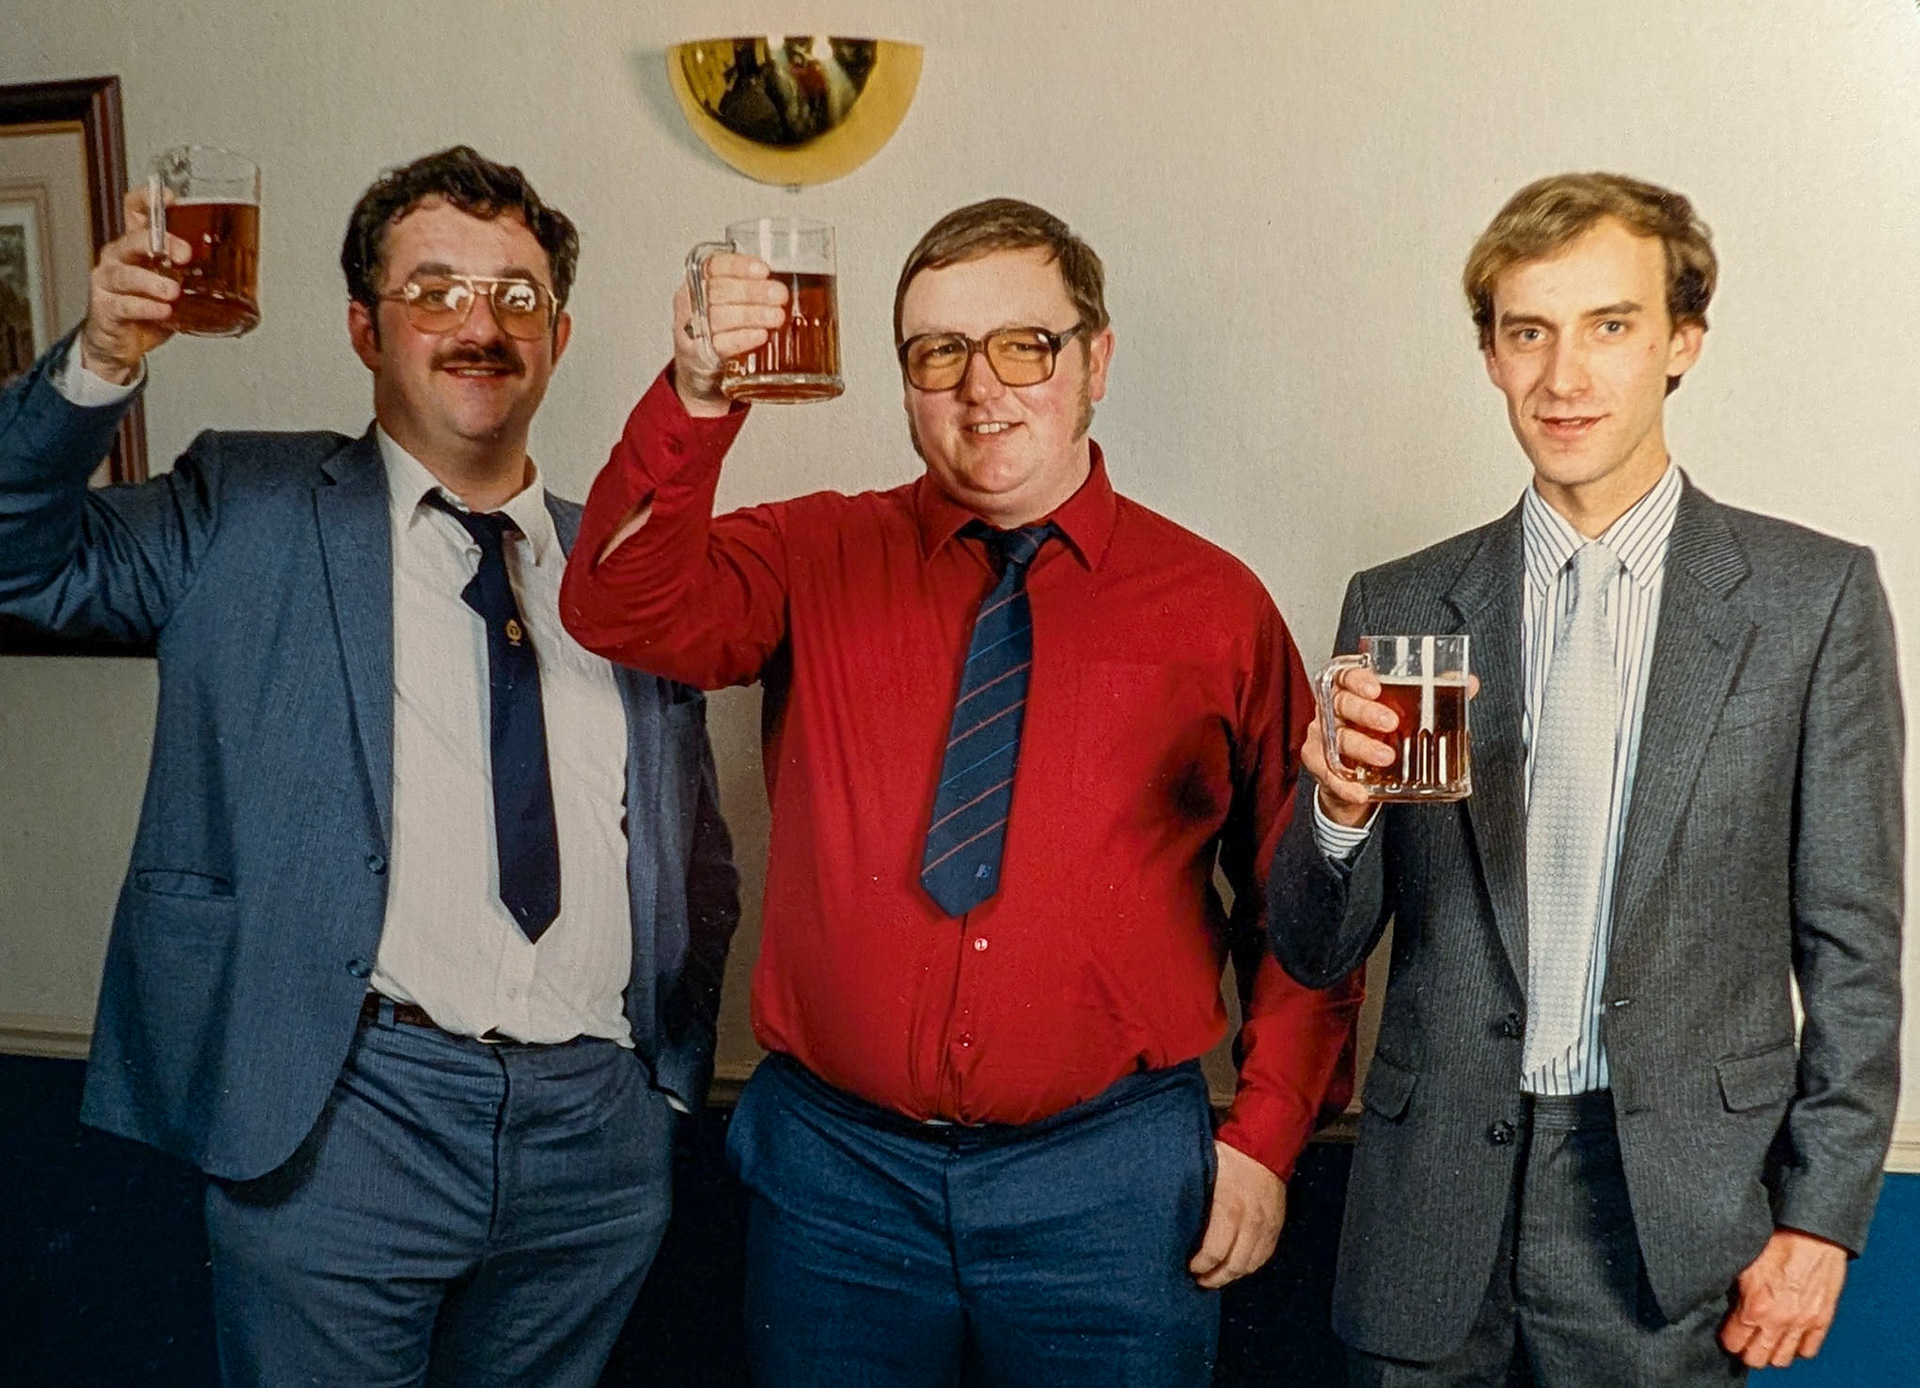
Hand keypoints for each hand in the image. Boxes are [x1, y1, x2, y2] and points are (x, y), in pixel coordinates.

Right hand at [78, 187, 189, 384]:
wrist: (123, 342)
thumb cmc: (150, 308)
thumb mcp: (176, 285)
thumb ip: (197, 273)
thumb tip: (240, 268)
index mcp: (137, 246)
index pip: (136, 211)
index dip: (149, 199)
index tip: (171, 197)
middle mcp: (120, 258)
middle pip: (134, 239)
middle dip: (160, 243)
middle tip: (184, 254)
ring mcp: (109, 282)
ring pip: (126, 274)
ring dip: (153, 282)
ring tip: (173, 292)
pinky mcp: (107, 308)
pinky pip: (125, 305)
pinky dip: (146, 307)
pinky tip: (163, 310)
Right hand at [673, 251, 786, 415]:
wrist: (701, 370)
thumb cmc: (722, 329)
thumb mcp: (731, 301)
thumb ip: (752, 288)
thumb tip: (795, 281)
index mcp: (699, 280)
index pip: (713, 265)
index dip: (738, 265)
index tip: (764, 269)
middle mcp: (691, 301)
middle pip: (719, 291)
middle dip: (753, 292)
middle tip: (781, 295)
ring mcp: (691, 329)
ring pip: (720, 317)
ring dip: (752, 315)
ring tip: (777, 317)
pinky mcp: (697, 354)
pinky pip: (719, 344)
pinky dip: (742, 339)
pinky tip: (760, 336)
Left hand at [1188, 1141, 1284, 1288]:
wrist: (1264, 1144)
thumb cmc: (1227, 1156)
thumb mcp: (1203, 1173)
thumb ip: (1194, 1201)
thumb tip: (1175, 1221)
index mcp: (1228, 1208)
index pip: (1214, 1252)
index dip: (1200, 1266)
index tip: (1189, 1267)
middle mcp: (1250, 1222)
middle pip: (1234, 1265)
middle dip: (1215, 1278)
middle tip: (1200, 1281)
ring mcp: (1267, 1226)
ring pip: (1250, 1265)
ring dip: (1233, 1276)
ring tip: (1217, 1278)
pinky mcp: (1277, 1226)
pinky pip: (1265, 1255)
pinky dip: (1251, 1266)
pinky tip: (1238, 1268)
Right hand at [1303, 663, 1480, 827]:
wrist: (1356, 780)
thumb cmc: (1379, 737)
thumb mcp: (1404, 716)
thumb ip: (1434, 697)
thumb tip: (1468, 683)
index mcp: (1350, 693)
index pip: (1345, 676)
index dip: (1357, 678)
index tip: (1376, 687)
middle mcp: (1331, 712)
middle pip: (1340, 703)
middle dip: (1364, 712)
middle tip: (1391, 722)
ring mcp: (1322, 739)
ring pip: (1335, 739)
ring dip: (1361, 747)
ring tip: (1386, 757)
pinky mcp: (1320, 766)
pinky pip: (1328, 774)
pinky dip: (1345, 785)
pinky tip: (1362, 792)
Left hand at [1719, 1228, 1848, 1368]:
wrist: (1812, 1233)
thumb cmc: (1776, 1241)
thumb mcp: (1742, 1264)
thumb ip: (1734, 1291)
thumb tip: (1724, 1305)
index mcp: (1755, 1307)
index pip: (1733, 1344)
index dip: (1728, 1340)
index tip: (1727, 1333)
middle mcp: (1779, 1321)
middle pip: (1757, 1359)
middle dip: (1747, 1351)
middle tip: (1744, 1339)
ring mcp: (1803, 1323)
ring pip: (1782, 1360)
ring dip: (1771, 1352)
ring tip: (1765, 1339)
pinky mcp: (1822, 1320)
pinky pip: (1808, 1350)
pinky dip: (1797, 1347)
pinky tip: (1788, 1335)